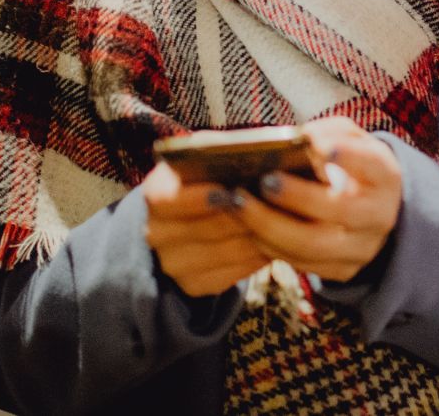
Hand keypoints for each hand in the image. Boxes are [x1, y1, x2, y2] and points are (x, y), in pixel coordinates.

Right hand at [141, 161, 270, 296]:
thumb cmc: (205, 178)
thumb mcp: (204, 157)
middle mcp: (157, 234)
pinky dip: (255, 258)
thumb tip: (249, 153)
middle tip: (273, 206)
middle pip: (204, 230)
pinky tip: (274, 243)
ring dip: (256, 238)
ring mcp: (174, 264)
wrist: (188, 219)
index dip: (196, 198)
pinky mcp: (194, 285)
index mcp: (156, 196)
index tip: (225, 191)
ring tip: (283, 222)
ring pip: (224, 254)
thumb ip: (217, 153)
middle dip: (242, 217)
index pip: (167, 201)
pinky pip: (232, 275)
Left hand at [226, 116, 402, 282]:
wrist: (373, 211)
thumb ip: (328, 133)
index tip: (319, 146)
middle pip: (339, 210)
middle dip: (298, 196)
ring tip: (239, 204)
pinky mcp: (341, 270)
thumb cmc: (352, 166)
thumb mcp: (351, 142)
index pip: (372, 165)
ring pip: (314, 245)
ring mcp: (361, 248)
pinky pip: (302, 263)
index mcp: (384, 177)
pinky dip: (270, 244)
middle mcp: (378, 215)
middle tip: (264, 181)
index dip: (348, 156)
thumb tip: (297, 139)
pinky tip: (248, 226)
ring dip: (271, 225)